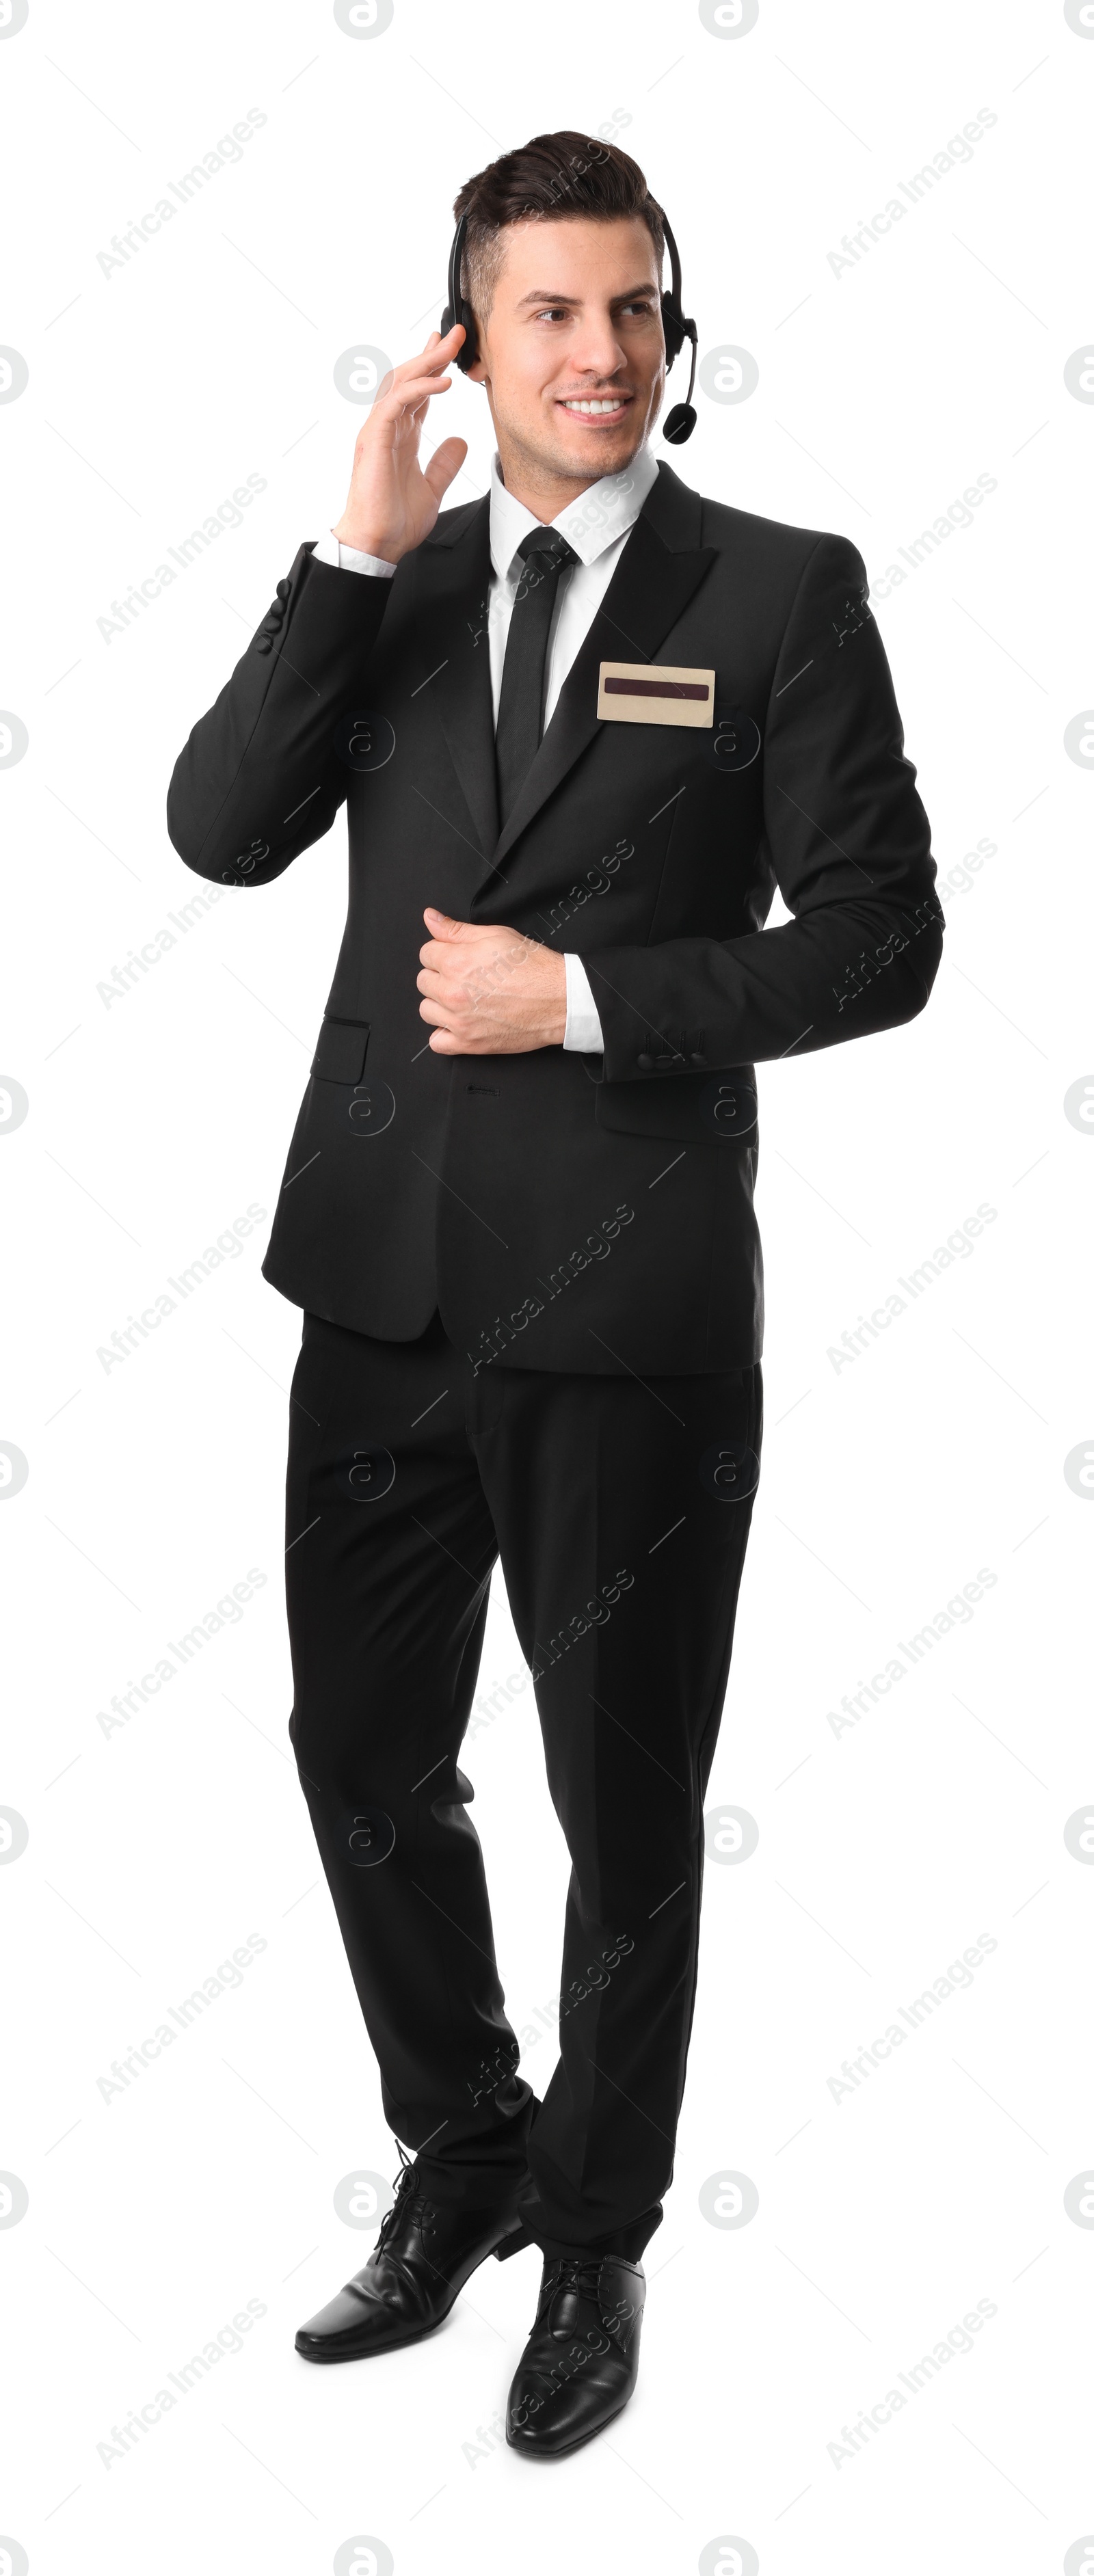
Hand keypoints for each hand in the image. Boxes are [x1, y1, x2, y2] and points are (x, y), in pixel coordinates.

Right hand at [332, 327, 468, 563]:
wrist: (378, 545)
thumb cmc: (395, 521)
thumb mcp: (432, 488)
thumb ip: (444, 464)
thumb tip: (460, 441)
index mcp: (399, 436)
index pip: (417, 392)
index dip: (434, 368)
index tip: (452, 348)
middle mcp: (387, 427)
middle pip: (408, 379)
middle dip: (432, 353)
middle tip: (456, 333)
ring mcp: (378, 431)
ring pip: (400, 383)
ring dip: (426, 361)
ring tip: (450, 346)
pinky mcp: (374, 439)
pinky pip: (396, 404)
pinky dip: (420, 389)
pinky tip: (443, 382)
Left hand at [417, 909, 567, 1053]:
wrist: (560, 1000)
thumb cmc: (534, 967)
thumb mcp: (496, 935)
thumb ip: (457, 929)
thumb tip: (430, 918)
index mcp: (457, 962)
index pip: (426, 953)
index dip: (443, 952)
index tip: (458, 957)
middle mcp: (453, 993)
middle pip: (423, 981)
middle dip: (440, 976)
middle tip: (465, 977)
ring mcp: (459, 1021)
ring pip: (426, 1010)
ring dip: (440, 1004)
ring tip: (464, 999)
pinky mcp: (469, 1043)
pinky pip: (437, 1042)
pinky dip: (443, 1034)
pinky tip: (459, 1023)